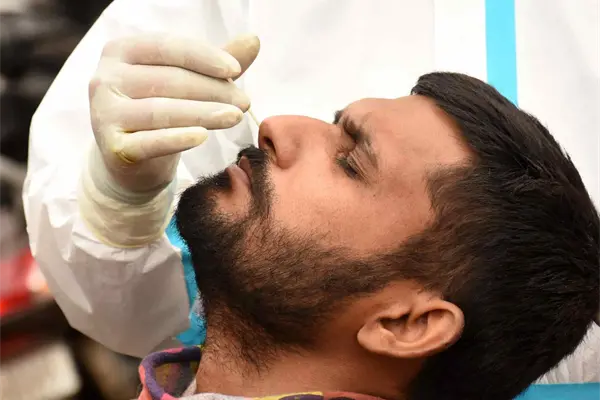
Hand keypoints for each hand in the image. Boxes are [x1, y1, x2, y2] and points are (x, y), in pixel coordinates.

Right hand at [88, 33, 259, 193]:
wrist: (132, 160)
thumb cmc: (162, 112)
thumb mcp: (187, 83)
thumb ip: (216, 64)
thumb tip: (253, 40)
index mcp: (121, 51)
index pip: (168, 48)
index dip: (204, 57)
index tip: (237, 70)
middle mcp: (105, 78)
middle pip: (168, 81)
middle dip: (212, 90)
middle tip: (244, 102)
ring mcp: (104, 113)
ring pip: (161, 111)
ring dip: (204, 114)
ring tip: (236, 117)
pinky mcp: (111, 147)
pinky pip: (149, 142)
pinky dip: (177, 139)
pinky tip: (203, 137)